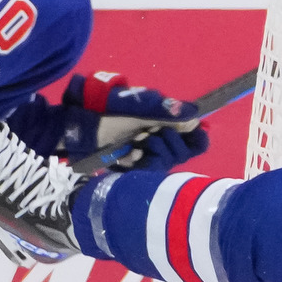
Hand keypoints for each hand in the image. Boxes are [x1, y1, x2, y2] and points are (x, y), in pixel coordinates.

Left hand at [57, 71, 209, 170]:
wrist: (84, 130)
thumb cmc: (112, 114)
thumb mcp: (142, 111)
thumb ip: (169, 116)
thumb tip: (196, 121)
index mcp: (167, 123)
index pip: (196, 139)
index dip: (197, 139)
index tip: (192, 137)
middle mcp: (163, 139)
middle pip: (185, 152)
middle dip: (170, 143)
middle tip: (152, 134)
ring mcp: (150, 154)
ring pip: (168, 162)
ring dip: (154, 151)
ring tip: (137, 143)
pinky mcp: (137, 166)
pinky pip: (149, 170)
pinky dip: (139, 161)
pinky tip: (128, 154)